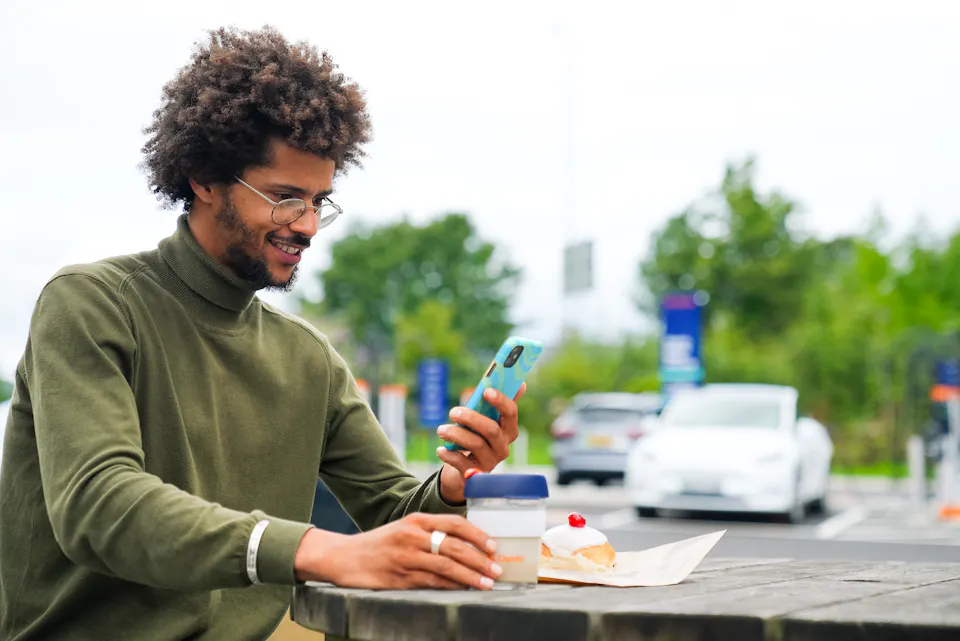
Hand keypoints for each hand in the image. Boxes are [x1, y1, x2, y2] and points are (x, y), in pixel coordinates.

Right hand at [293, 513, 501, 589]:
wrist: (343, 557)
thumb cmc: (379, 544)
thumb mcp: (405, 529)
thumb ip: (430, 533)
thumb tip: (466, 544)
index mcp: (416, 520)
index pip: (455, 523)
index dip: (478, 535)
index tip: (493, 546)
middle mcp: (412, 536)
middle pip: (455, 546)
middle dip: (480, 560)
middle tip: (497, 569)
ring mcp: (406, 557)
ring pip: (446, 566)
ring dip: (471, 576)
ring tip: (487, 583)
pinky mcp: (399, 578)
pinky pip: (431, 582)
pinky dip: (451, 586)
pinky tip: (463, 590)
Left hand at [435, 383, 525, 503]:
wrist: (465, 472)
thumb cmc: (475, 439)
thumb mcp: (485, 421)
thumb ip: (497, 404)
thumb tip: (521, 383)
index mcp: (508, 430)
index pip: (511, 413)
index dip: (500, 401)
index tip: (486, 390)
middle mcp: (503, 447)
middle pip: (491, 429)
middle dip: (471, 418)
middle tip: (453, 411)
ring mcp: (490, 462)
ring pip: (475, 444)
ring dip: (455, 434)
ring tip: (441, 430)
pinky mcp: (475, 475)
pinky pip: (461, 463)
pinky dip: (449, 455)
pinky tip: (441, 450)